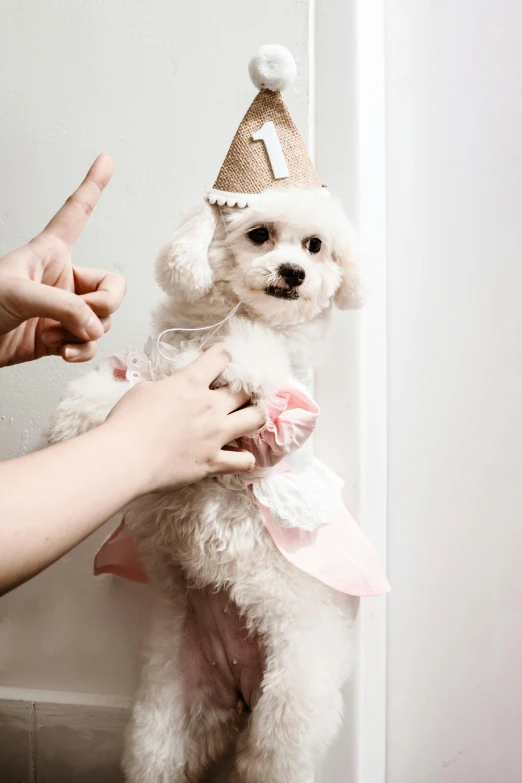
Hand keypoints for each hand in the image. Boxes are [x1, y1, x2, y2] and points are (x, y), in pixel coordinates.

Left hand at [0, 154, 125, 366]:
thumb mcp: (18, 294)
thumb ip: (63, 307)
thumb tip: (94, 327)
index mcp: (50, 252)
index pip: (76, 212)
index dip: (92, 186)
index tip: (106, 159)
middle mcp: (62, 280)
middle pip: (111, 287)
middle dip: (104, 306)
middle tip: (83, 316)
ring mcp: (62, 310)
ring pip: (101, 320)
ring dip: (84, 333)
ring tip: (55, 335)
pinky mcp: (59, 337)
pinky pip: (89, 343)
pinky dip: (80, 351)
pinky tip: (61, 351)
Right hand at [105, 344, 265, 492]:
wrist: (124, 458)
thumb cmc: (127, 422)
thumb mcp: (144, 389)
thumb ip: (167, 386)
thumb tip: (173, 389)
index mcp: (191, 382)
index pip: (221, 356)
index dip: (222, 354)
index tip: (216, 359)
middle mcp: (211, 405)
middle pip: (245, 389)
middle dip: (243, 388)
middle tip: (235, 394)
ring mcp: (216, 434)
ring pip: (257, 418)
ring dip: (255, 416)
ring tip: (247, 419)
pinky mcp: (214, 461)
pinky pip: (245, 461)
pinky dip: (245, 458)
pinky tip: (238, 455)